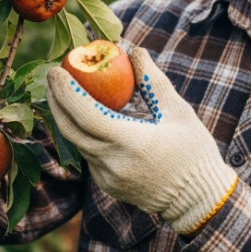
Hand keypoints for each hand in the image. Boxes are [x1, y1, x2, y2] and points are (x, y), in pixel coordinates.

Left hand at [46, 47, 237, 233]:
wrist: (198, 201)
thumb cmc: (194, 151)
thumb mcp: (178, 111)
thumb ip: (152, 81)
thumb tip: (135, 51)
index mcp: (132, 142)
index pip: (86, 115)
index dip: (66, 92)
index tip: (56, 69)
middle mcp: (113, 163)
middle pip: (70, 129)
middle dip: (56, 100)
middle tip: (52, 75)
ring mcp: (108, 178)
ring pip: (77, 143)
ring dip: (66, 117)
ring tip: (63, 92)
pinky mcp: (108, 185)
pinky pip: (89, 155)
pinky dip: (82, 133)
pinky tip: (82, 117)